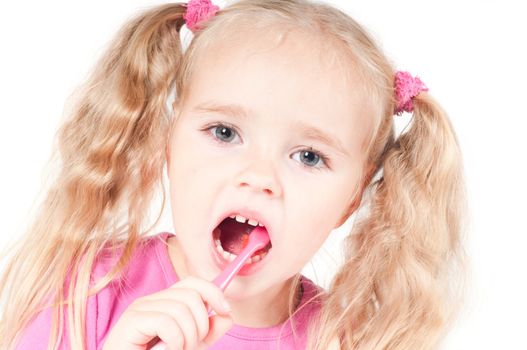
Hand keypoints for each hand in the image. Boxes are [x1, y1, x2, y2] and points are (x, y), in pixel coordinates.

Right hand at [102, 276, 233, 349]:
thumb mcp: (189, 345)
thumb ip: (208, 332)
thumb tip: (227, 316)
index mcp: (164, 301)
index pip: (192, 282)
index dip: (213, 292)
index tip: (225, 310)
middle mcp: (151, 300)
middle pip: (191, 295)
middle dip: (200, 324)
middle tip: (190, 346)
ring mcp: (139, 308)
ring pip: (182, 310)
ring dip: (187, 338)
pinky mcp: (131, 321)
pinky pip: (167, 322)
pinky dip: (174, 342)